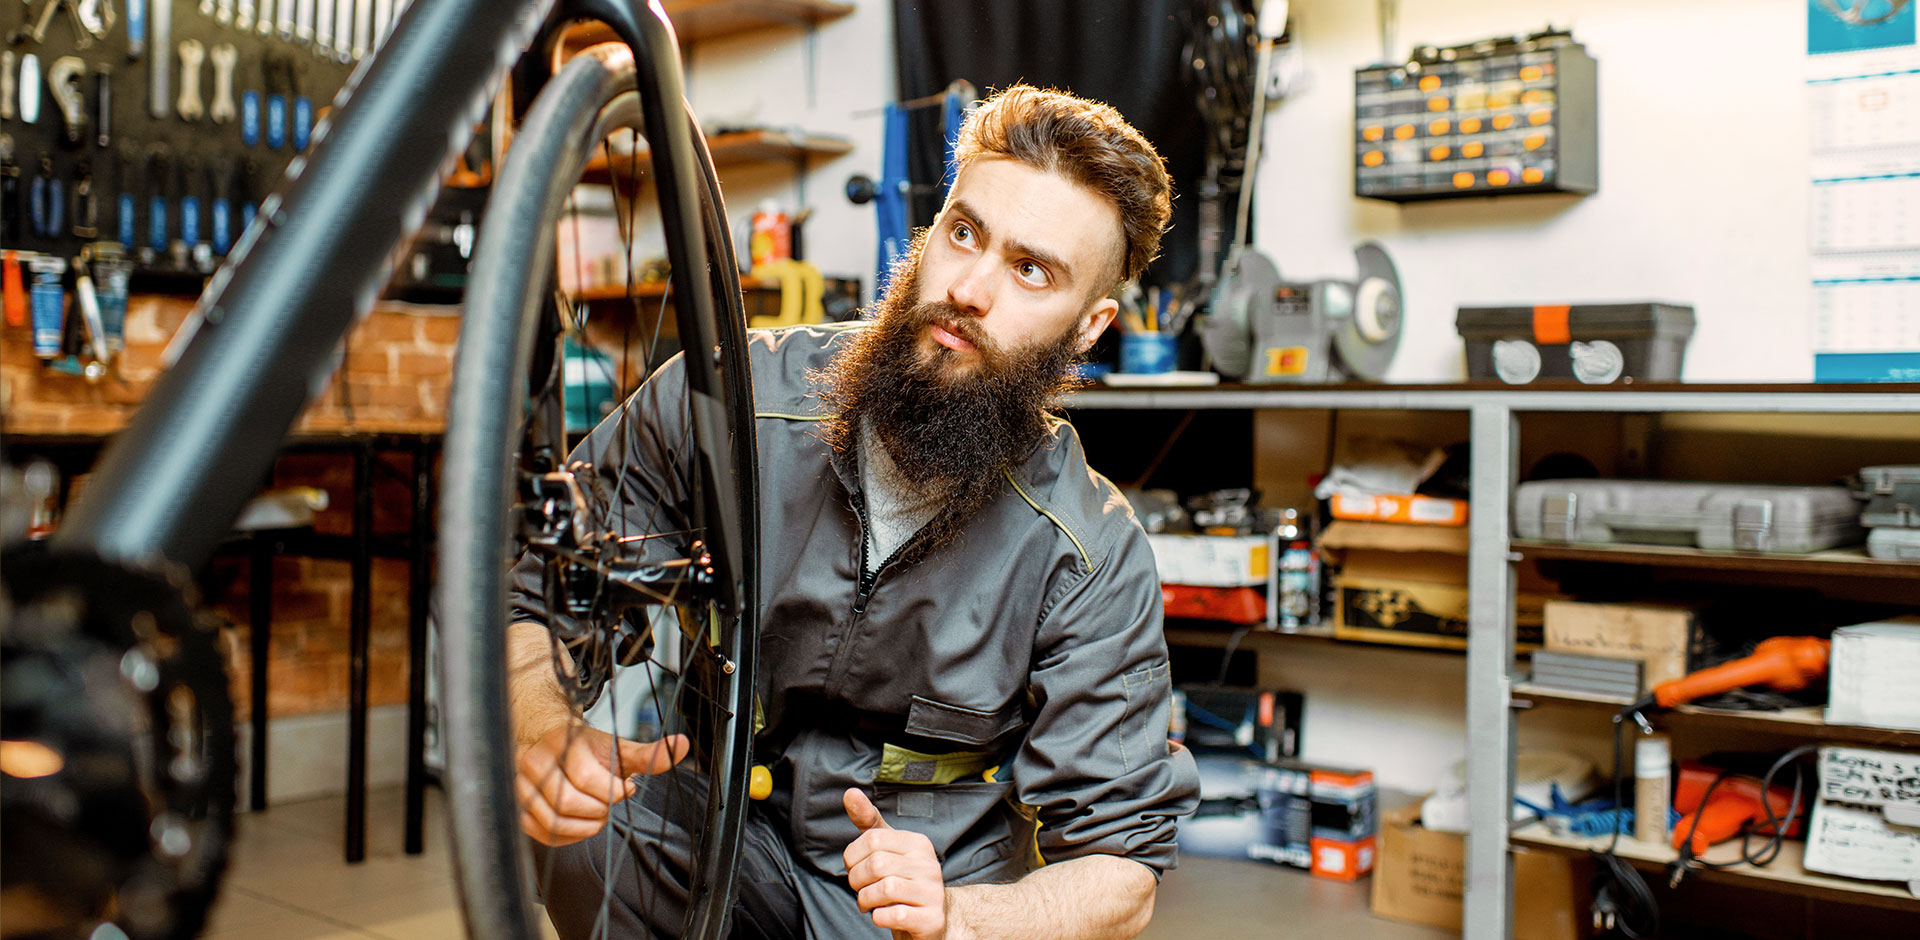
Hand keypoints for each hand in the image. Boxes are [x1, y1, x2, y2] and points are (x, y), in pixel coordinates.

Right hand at [515, 725, 686, 846]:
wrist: (547, 740)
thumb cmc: (585, 748)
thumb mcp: (618, 747)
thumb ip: (649, 753)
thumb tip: (683, 744)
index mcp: (563, 743)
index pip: (586, 777)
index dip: (612, 790)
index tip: (626, 787)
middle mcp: (535, 763)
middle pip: (568, 802)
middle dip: (598, 810)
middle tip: (609, 803)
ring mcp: (521, 787)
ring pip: (554, 822)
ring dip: (585, 826)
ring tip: (597, 813)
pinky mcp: (518, 808)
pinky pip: (544, 834)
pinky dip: (569, 836)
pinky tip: (582, 823)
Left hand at [843, 788, 951, 939]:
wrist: (930, 921)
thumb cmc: (901, 880)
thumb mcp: (886, 849)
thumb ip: (868, 822)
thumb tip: (850, 792)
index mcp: (917, 843)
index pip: (872, 838)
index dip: (853, 857)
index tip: (855, 868)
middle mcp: (929, 864)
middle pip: (876, 865)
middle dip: (857, 881)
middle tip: (861, 889)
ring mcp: (933, 892)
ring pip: (884, 889)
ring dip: (866, 900)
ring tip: (869, 903)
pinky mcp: (932, 919)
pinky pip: (894, 915)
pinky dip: (879, 917)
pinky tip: (883, 915)